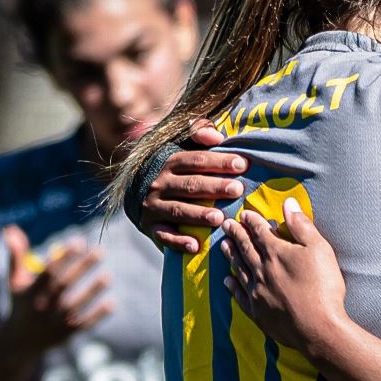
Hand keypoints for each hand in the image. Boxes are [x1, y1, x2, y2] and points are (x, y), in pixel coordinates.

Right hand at [0, 225, 114, 352]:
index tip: (79, 241)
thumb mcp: (16, 282)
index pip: (48, 271)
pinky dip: (97, 315)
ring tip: (107, 277)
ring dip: (92, 291)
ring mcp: (53, 322)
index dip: (63, 257)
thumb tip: (11, 230)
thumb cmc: (22, 304)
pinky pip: (83, 324)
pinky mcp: (65, 335)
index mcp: (30, 292)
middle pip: (64, 285)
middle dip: (82, 267)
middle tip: (100, 251)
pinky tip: (111, 304)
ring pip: (75, 306)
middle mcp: (41, 307)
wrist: (19, 342)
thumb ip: (17, 257)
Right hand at [141, 119, 249, 252]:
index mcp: (170, 162)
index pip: (197, 160)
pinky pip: (164, 235)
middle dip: (215, 187)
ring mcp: (154, 206)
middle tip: (237, 190)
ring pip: (178, 210)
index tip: (242, 164)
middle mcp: (160, 183)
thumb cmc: (174, 168)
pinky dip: (178, 241)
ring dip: (199, 215)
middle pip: (191, 184)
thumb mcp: (182, 145)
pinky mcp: (150, 226)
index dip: (220, 161)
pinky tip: (195, 246)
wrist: (138, 191)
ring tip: (219, 218)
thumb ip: (199, 134)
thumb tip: (216, 136)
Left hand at [220, 198, 347, 353]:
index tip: (243, 214)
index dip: (251, 221)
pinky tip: (227, 281)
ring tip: (224, 246)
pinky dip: (232, 286)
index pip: (259, 232)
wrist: (318, 328)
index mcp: (276, 253)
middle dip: (236, 235)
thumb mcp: (319, 248)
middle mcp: (261, 270)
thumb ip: (301, 225)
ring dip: (231, 256)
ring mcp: (257, 292)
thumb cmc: (323, 286)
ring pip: (239, 269)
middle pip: (245, 248)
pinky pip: (240, 296)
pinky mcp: (258, 312)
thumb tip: (288, 203)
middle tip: (226, 225)